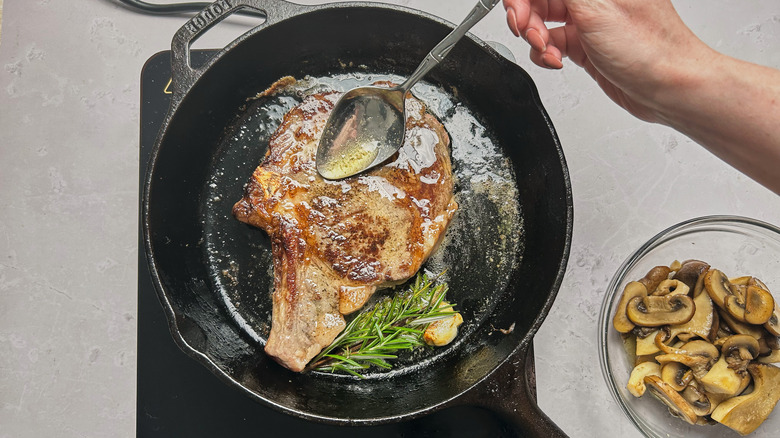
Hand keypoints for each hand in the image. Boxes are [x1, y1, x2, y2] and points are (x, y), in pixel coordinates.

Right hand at [502, 0, 712, 121]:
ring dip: (535, 38)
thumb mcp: (596, 7)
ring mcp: (589, 21)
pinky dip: (546, 54)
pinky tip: (556, 60)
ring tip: (547, 50)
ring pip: (542, 21)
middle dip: (527, 16)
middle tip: (528, 32)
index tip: (518, 10)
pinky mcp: (586, 45)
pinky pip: (551, 44)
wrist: (668, 87)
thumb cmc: (649, 48)